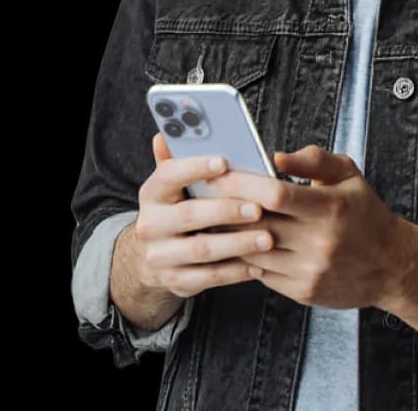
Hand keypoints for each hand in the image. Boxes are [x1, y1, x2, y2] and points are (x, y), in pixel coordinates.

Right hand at [130, 132, 271, 299]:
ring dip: (238, 244)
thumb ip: (178, 158)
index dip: (196, 167)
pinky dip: (235, 271)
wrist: (157, 255)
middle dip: (226, 210)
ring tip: (268, 238)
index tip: (224, 161)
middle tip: (258, 207)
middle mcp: (150, 225)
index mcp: (151, 193)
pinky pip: (207, 278)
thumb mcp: (175, 182)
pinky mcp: (174, 282)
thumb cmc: (179, 206)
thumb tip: (165, 134)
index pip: (170, 175)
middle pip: (190, 215)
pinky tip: (258, 264)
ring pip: (201, 250)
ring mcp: (160, 257)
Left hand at [212, 144, 402, 309]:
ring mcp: (310, 270)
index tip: (219, 172)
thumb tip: (276, 156)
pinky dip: (248, 256)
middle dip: (227, 208)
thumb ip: (314, 159)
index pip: (276, 194)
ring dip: (231, 235)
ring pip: (254, 251)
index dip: (243, 183)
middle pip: (258, 224)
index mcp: (331, 207)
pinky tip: (240, 242)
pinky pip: (262, 273)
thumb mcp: (349, 174)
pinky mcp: (303, 292)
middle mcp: (320, 241)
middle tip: (203, 193)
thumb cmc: (365, 213)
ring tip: (213, 217)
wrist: (391, 264)